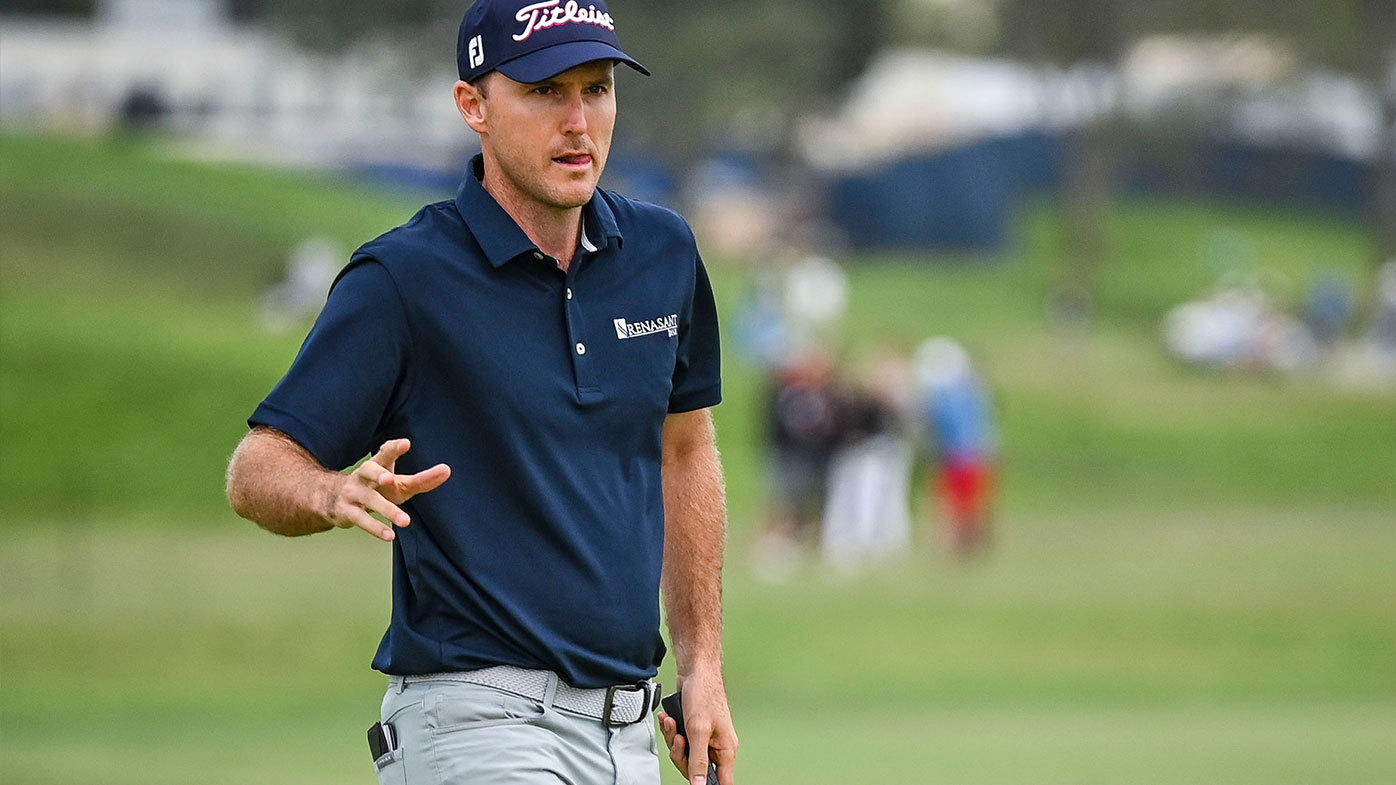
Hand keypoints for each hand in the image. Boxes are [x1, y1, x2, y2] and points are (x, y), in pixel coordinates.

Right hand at [326, 438, 449, 540]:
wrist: (333, 500)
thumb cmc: (375, 488)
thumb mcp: (398, 483)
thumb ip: (421, 479)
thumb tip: (447, 471)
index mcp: (376, 465)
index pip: (384, 453)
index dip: (394, 448)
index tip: (406, 443)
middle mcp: (362, 476)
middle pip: (368, 470)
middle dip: (377, 473)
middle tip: (389, 478)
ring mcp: (353, 494)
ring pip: (369, 499)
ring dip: (387, 510)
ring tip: (406, 521)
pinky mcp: (347, 512)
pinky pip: (361, 520)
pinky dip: (376, 528)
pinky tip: (390, 535)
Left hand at [657, 669, 737, 784]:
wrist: (696, 670)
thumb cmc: (704, 694)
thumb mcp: (698, 731)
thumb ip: (698, 761)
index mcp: (725, 750)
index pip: (722, 782)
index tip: (697, 784)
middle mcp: (717, 746)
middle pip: (695, 770)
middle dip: (680, 754)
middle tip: (679, 739)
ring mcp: (705, 738)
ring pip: (685, 754)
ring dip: (674, 738)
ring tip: (673, 723)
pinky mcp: (694, 729)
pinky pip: (680, 740)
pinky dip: (672, 730)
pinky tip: (670, 719)